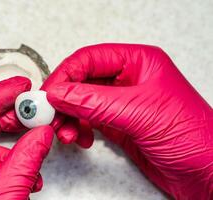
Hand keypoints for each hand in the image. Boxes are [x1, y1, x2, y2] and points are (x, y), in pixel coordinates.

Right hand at [42, 44, 212, 198]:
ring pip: (83, 102)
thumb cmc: (192, 136)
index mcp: (138, 62)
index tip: (50, 93)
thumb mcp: (138, 112)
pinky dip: (80, 128)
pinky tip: (81, 138)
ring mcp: (122, 102)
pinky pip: (89, 119)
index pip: (90, 59)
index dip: (66, 74)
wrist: (205, 173)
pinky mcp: (118, 123)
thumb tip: (60, 92)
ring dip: (69, 116)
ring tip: (66, 131)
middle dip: (65, 98)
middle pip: (83, 81)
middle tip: (51, 114)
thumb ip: (93, 101)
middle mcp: (128, 79)